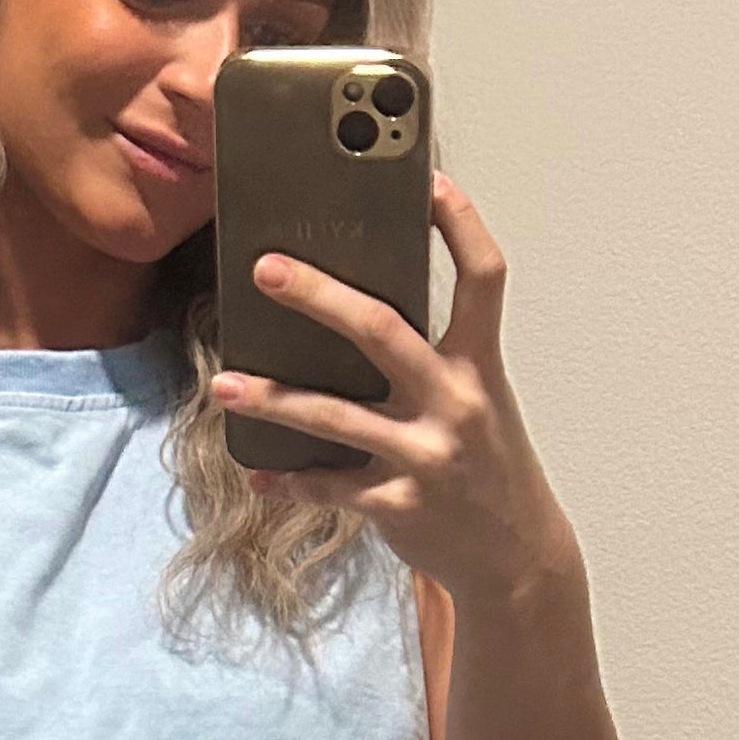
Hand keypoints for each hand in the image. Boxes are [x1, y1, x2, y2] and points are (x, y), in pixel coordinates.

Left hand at [209, 171, 576, 606]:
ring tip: (223, 384)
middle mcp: (456, 403)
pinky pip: (329, 486)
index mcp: (479, 366)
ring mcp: (427, 456)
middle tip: (267, 269)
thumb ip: (431, 360)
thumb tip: (353, 316)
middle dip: (319, 296)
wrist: (516, 558)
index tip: (432, 181)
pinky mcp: (399, 506)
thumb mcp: (477, 402)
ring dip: (273, 399)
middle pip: (383, 331)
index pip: (484, 278)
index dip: (461, 225)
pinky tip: (259, 471)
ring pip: (336, 416)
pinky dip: (290, 479)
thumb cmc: (486, 466)